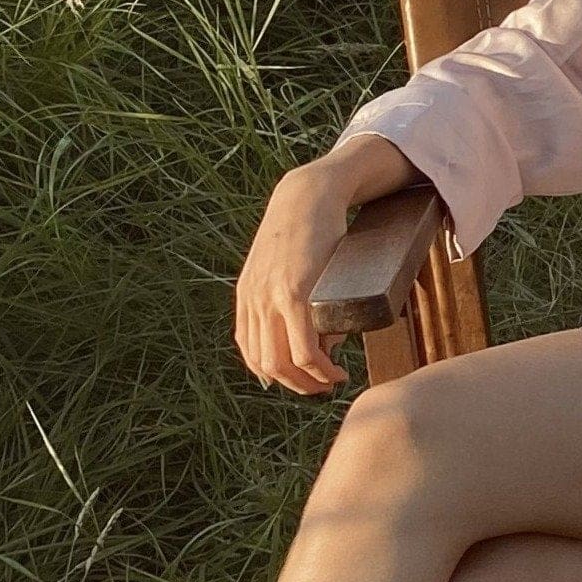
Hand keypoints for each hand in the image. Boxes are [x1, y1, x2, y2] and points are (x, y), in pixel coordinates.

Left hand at [233, 155, 368, 393]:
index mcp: (248, 298)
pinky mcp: (295, 292)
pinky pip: (302, 346)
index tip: (305, 379)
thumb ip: (289, 294)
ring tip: (333, 378)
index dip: (279, 377)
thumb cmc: (305, 230)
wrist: (307, 196)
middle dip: (297, 385)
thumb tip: (322, 338)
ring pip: (285, 362)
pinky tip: (332, 366)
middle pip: (268, 366)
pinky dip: (318, 366)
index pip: (254, 355)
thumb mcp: (285, 266)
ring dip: (310, 380)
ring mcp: (271, 298)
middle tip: (323, 385)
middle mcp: (254, 301)